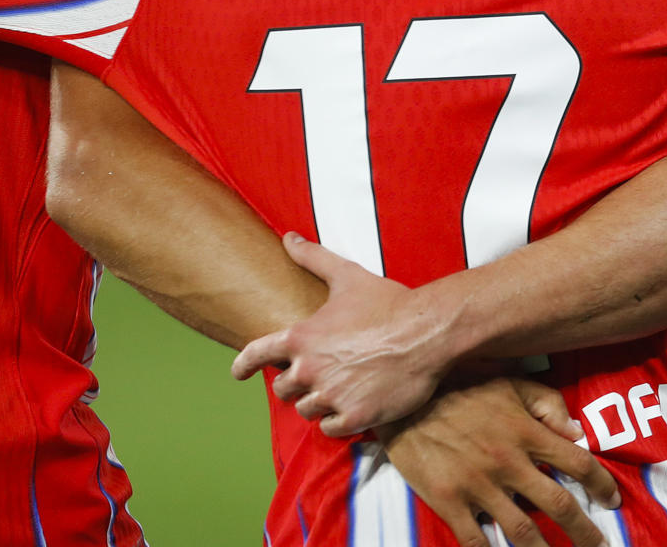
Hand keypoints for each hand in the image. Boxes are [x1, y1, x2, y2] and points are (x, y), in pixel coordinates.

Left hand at [233, 232, 453, 435]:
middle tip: (322, 374)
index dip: (243, 365)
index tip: (239, 373)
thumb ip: (313, 258)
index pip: (255, 355)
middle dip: (298, 383)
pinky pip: (331, 429)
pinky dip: (339, 420)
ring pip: (307, 410)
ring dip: (320, 402)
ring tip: (342, 389)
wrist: (427, 331)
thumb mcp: (348, 276)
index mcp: (301, 338)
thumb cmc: (388, 303)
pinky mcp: (354, 416)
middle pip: (284, 389)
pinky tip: (354, 406)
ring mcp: (331, 396)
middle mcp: (309, 370)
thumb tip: (288, 237)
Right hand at [382, 377, 620, 546]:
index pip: (577, 462)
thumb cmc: (463, 388)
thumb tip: (577, 431)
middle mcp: (508, 462)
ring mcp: (478, 485)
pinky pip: (475, 539)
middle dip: (583, 531)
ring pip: (521, 530)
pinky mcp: (448, 500)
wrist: (407, 399)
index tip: (613, 500)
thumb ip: (548, 403)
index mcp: (527, 432)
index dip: (601, 484)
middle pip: (557, 504)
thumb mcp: (511, 383)